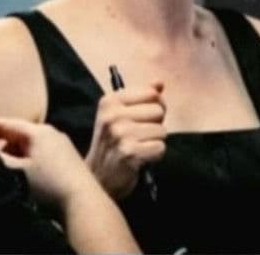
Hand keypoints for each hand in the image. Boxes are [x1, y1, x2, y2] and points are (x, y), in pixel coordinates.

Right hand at [0, 117, 94, 213]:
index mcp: (38, 132)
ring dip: (17, 156)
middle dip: (3, 144)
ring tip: (7, 172)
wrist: (83, 202)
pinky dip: (29, 162)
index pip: (7, 125)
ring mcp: (63, 147)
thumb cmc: (48, 184)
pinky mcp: (69, 161)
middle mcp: (52, 134)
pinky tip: (25, 177)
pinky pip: (42, 156)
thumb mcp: (17, 171)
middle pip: (20, 136)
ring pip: (31, 147)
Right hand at [86, 82, 166, 198]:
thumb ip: (141, 96)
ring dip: (154, 141)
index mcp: (110, 101)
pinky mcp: (129, 152)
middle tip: (139, 136)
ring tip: (138, 147)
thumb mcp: (120, 115)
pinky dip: (154, 155)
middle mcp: (113, 115)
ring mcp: (120, 134)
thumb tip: (159, 82)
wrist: (97, 178)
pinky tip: (140, 158)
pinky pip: (160, 148)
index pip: (151, 93)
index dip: (155, 106)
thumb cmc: (113, 144)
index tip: (144, 117)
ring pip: (161, 130)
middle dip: (155, 124)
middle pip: (158, 111)